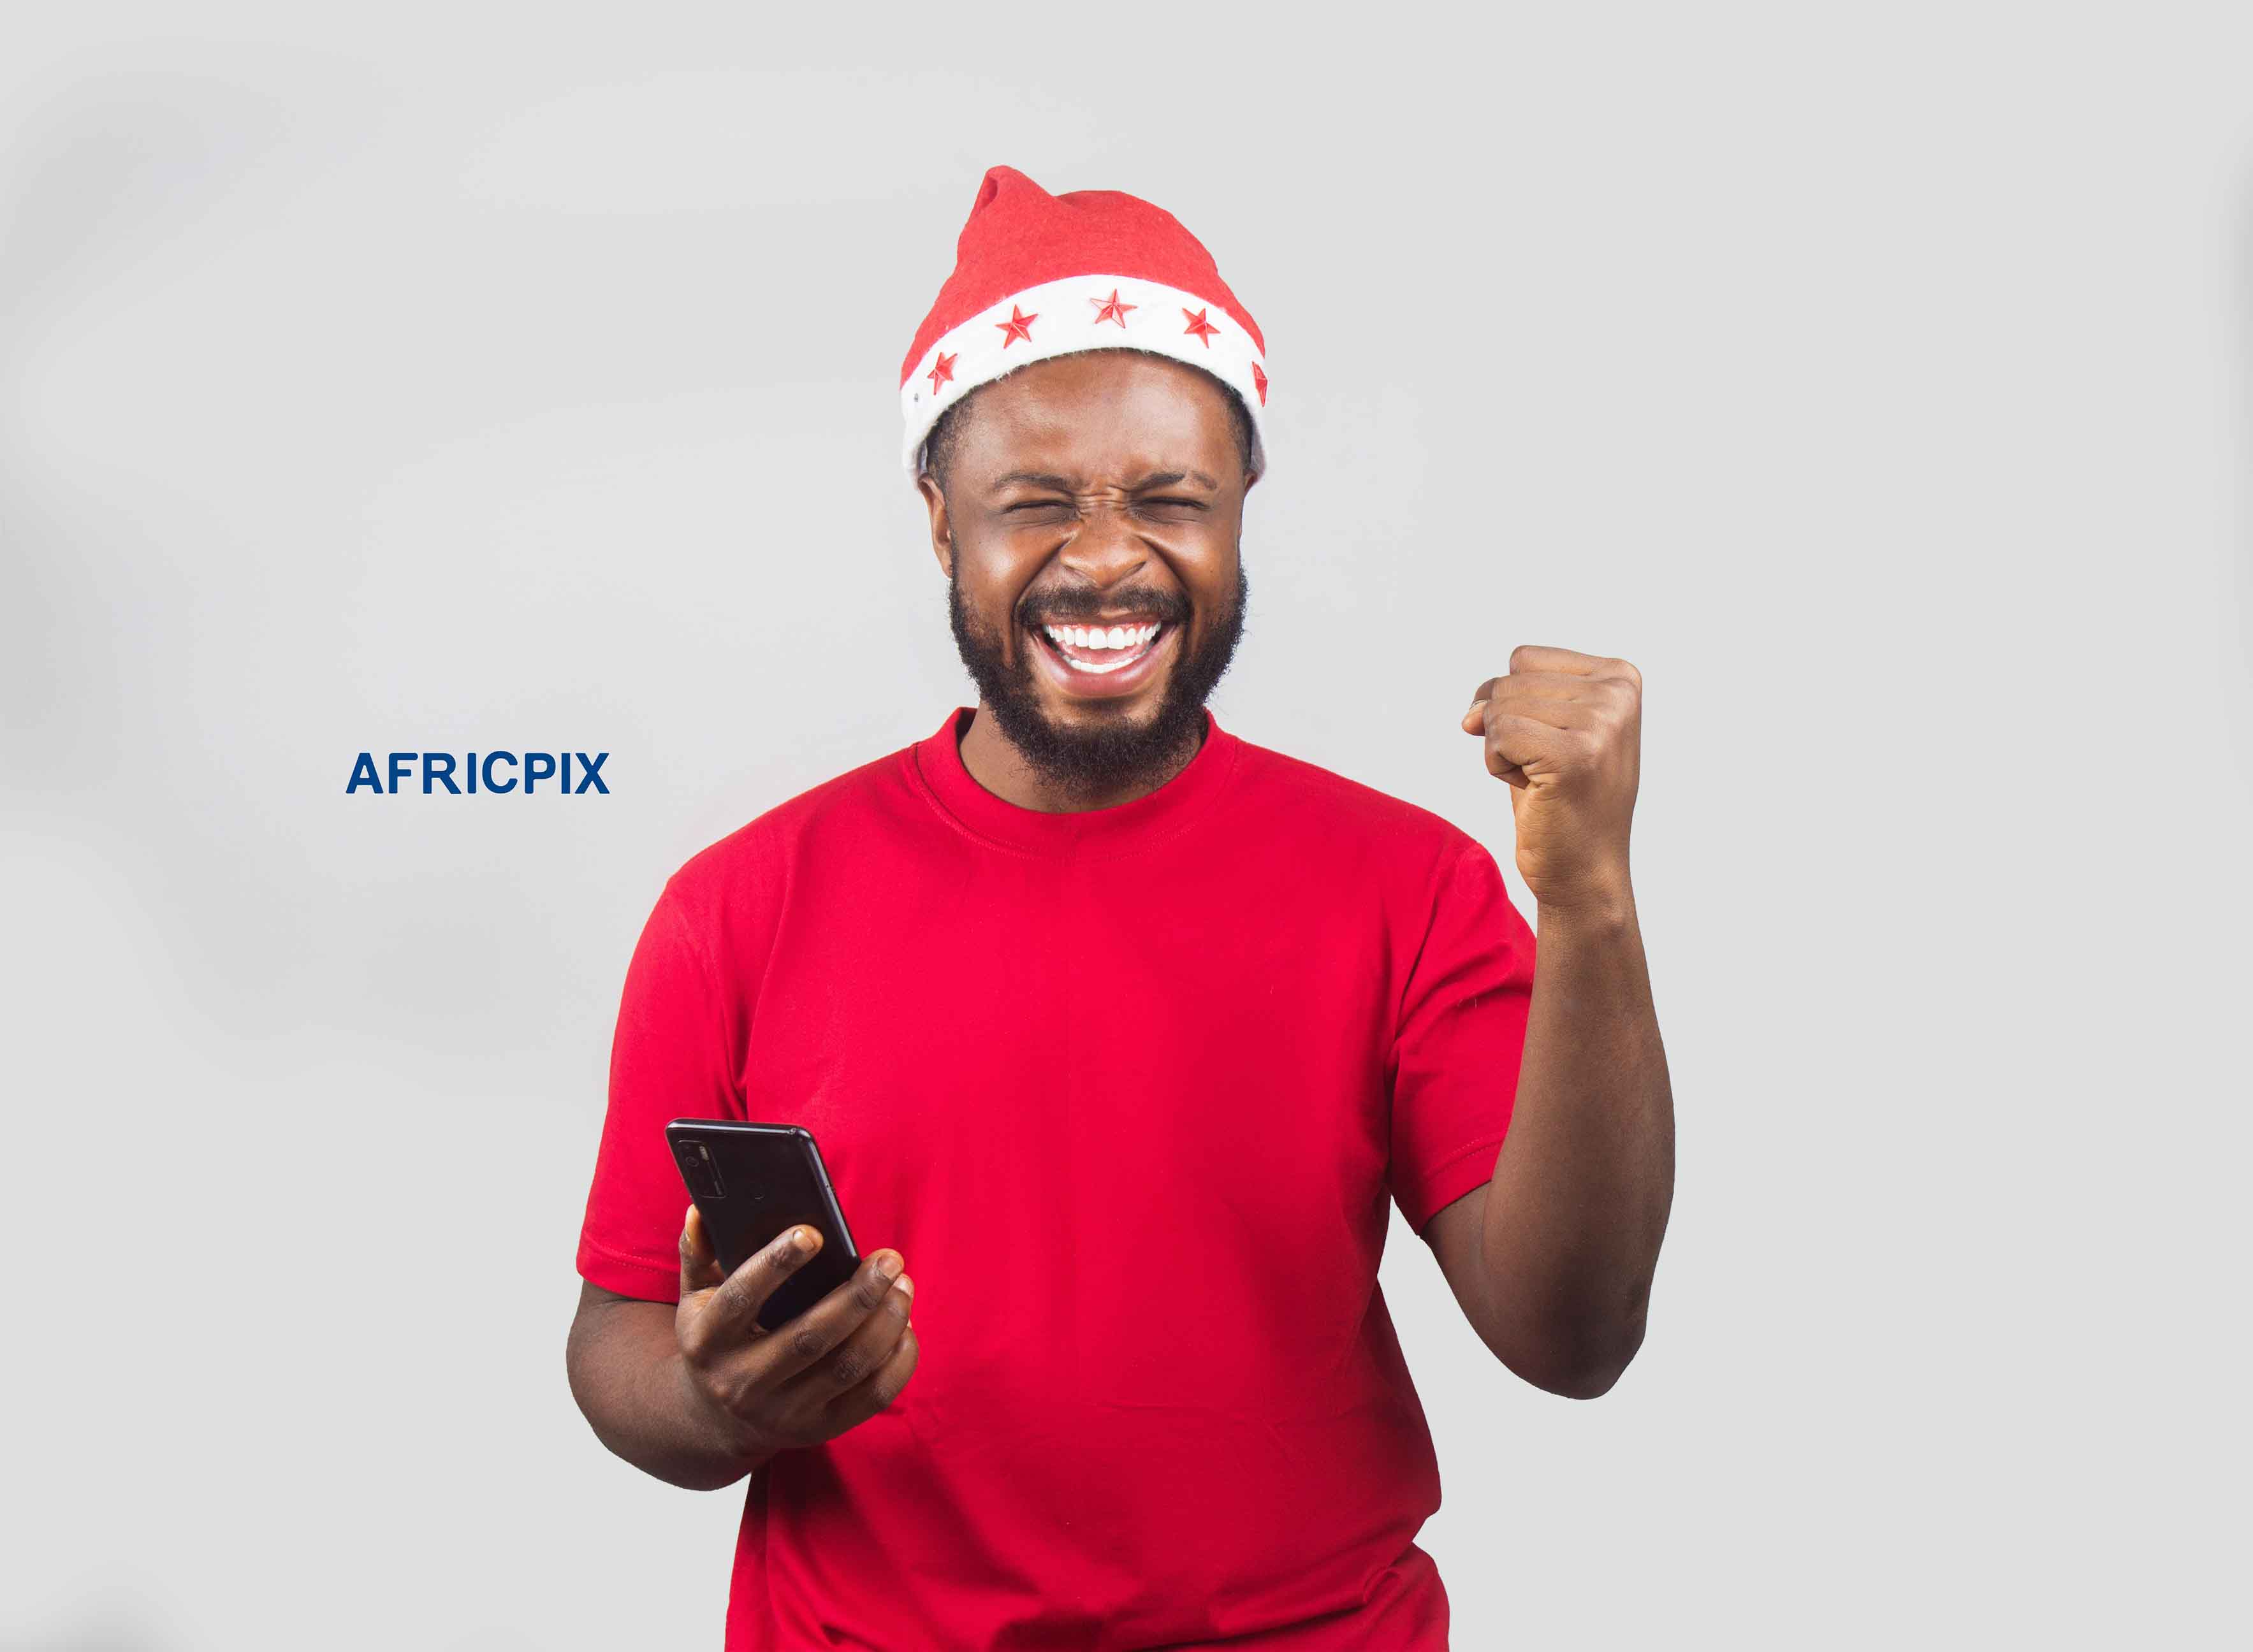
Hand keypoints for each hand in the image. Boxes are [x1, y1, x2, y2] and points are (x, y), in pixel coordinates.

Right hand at [673, 1205, 918, 1461]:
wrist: (716, 1420)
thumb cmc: (717, 1339)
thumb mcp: (695, 1300)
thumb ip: (698, 1254)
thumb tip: (699, 1210)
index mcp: (708, 1341)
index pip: (741, 1299)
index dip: (775, 1265)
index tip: (813, 1232)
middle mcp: (742, 1383)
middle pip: (809, 1337)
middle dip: (857, 1295)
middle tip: (889, 1259)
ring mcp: (783, 1412)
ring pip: (846, 1367)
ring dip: (885, 1323)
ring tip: (902, 1285)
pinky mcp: (818, 1430)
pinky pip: (871, 1397)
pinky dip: (898, 1360)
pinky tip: (906, 1326)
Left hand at [1460, 645, 1641, 911]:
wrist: (1583, 871)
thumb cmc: (1562, 800)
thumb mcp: (1546, 730)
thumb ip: (1513, 699)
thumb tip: (1471, 713)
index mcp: (1620, 677)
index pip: (1524, 659)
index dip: (1512, 702)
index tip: (1548, 741)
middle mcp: (1618, 695)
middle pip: (1509, 682)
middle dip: (1507, 729)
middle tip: (1546, 770)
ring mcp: (1601, 724)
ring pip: (1498, 709)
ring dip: (1504, 751)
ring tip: (1543, 780)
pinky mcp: (1574, 755)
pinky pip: (1497, 736)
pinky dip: (1498, 766)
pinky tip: (1534, 790)